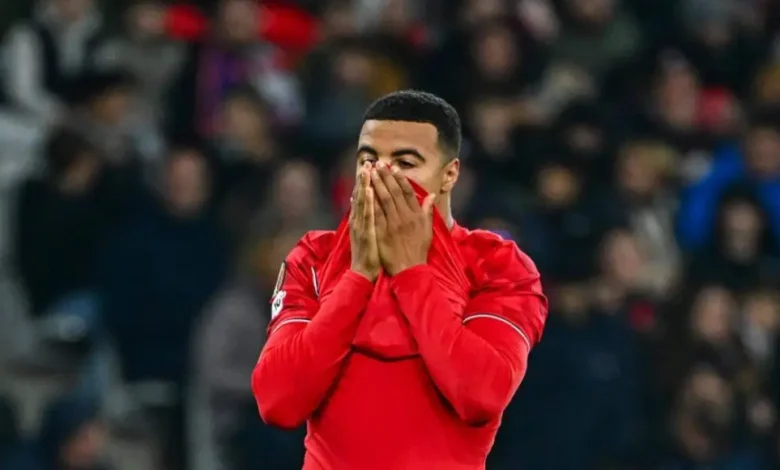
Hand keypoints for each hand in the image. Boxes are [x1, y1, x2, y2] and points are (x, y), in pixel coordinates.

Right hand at [350, 163, 379, 280]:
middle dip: (364, 178)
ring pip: (362, 201)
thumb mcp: (367, 233)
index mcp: (360, 219)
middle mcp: (358, 219)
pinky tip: (370, 191)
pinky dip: (368, 202)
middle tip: (367, 162)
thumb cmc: (368, 254)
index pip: (363, 197)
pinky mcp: (364, 232)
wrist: (363, 273)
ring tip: (367, 170)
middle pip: (361, 195)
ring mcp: (360, 225)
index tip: (369, 167)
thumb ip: (365, 217)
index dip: (366, 181)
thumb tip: (359, 203)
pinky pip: (367, 215)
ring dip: (364, 185)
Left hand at [371, 162, 435, 274]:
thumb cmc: (418, 250)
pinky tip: (364, 191)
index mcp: (416, 215)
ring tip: (370, 172)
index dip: (400, 178)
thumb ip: (427, 211)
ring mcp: (392, 224)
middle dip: (385, 176)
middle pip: (393, 192)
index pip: (407, 192)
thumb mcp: (427, 230)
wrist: (409, 269)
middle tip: (378, 164)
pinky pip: (374, 213)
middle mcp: (404, 217)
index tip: (394, 168)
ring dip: (376, 184)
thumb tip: (430, 195)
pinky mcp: (382, 231)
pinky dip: (369, 201)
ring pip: (383, 199)